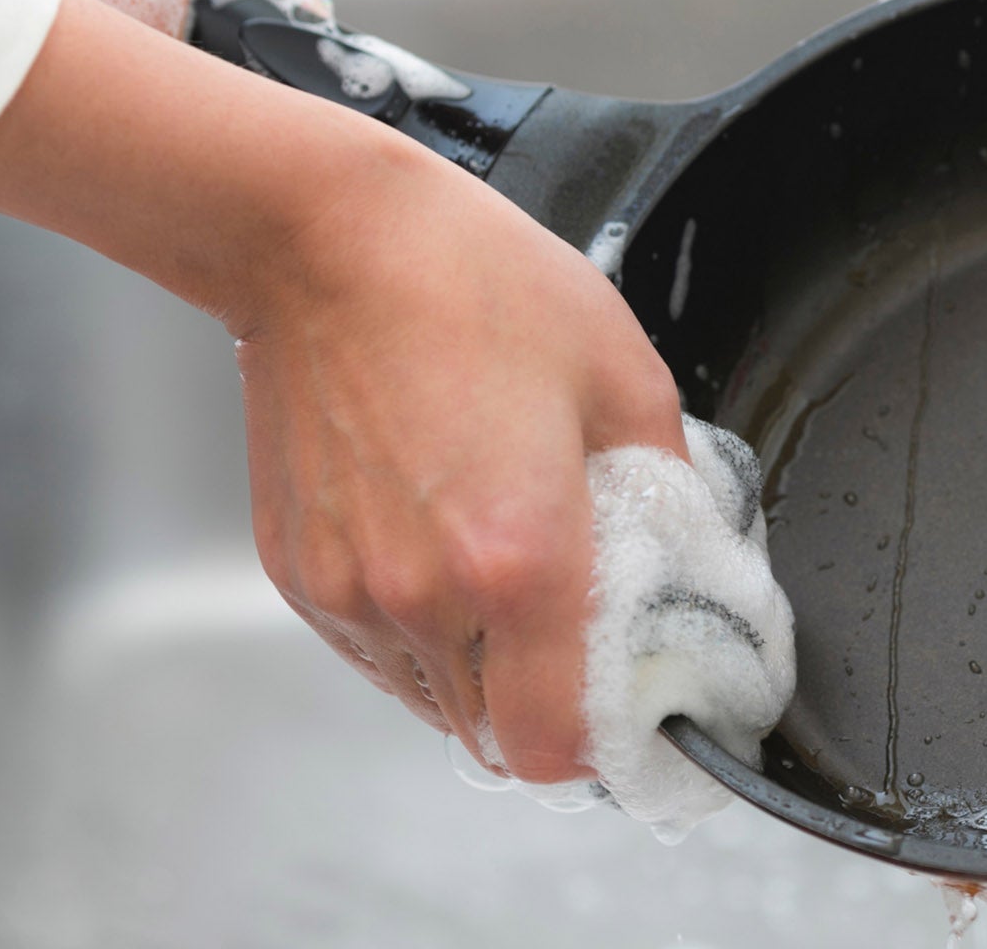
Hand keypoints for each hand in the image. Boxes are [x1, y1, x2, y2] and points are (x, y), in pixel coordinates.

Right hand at [234, 148, 690, 780]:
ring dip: (476, 668)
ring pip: (430, 700)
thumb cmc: (472, 286)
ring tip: (497, 564)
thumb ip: (670, 492)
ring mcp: (349, 592)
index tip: (621, 696)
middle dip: (542, 697)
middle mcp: (422, 597)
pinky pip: (372, 650)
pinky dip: (414, 629)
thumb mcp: (622, 376)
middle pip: (493, 736)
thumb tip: (687, 560)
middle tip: (568, 619)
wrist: (327, 240)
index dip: (598, 739)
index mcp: (520, 559)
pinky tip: (437, 540)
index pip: (555, 746)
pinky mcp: (299, 573)